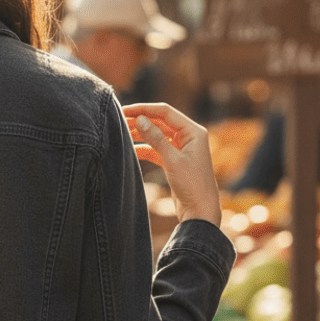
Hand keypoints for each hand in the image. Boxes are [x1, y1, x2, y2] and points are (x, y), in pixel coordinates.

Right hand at [122, 103, 221, 226]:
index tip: (125, 110)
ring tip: (121, 133)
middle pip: (160, 122)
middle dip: (141, 121)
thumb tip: (140, 119)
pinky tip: (131, 150)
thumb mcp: (172, 160)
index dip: (144, 109)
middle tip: (119, 120)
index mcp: (193, 131)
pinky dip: (145, 148)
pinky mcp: (175, 160)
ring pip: (157, 135)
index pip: (165, 112)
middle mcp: (189, 136)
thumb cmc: (192, 185)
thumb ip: (155, 139)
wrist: (200, 211)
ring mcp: (181, 148)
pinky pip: (157, 149)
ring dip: (141, 134)